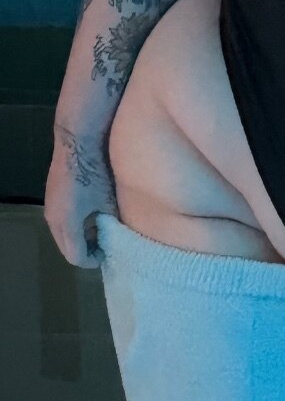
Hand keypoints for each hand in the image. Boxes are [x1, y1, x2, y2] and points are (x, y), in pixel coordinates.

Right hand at [44, 124, 118, 268]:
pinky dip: (74, 223)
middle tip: (107, 245)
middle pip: (67, 248)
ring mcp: (49, 207)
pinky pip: (61, 220)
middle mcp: (53, 220)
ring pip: (63, 234)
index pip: (77, 257)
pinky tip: (91, 213)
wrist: (78, 140)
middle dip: (87, 249)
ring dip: (80, 236)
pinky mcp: (51, 195)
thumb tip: (118, 233)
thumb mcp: (109, 199)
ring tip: (101, 229)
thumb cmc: (96, 170)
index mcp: (66, 224)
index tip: (110, 254)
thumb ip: (112, 221)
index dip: (94, 259)